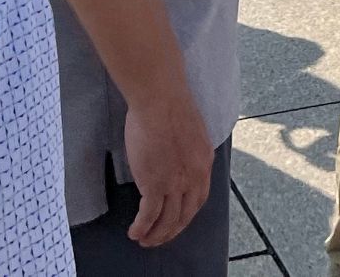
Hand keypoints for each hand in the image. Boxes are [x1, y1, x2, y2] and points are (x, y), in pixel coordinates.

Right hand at [121, 86, 215, 247]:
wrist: (160, 99)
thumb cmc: (170, 105)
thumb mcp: (192, 131)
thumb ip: (188, 151)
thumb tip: (178, 159)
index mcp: (204, 162)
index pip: (199, 198)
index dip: (187, 213)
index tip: (177, 219)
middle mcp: (194, 177)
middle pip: (185, 214)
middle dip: (172, 230)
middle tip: (160, 237)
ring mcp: (175, 183)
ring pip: (168, 220)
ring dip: (156, 234)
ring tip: (145, 240)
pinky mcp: (155, 185)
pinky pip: (149, 215)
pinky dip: (142, 227)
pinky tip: (135, 232)